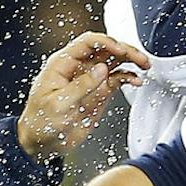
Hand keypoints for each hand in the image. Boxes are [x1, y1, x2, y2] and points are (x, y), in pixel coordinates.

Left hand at [17, 33, 149, 158]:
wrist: (43, 142)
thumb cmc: (40, 122)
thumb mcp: (58, 104)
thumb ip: (81, 85)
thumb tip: (101, 69)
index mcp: (62, 64)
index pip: (87, 43)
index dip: (107, 43)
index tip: (121, 50)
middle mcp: (78, 68)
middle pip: (105, 49)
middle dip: (125, 50)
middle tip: (140, 58)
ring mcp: (90, 79)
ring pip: (115, 61)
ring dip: (131, 60)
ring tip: (144, 65)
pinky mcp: (99, 91)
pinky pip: (118, 78)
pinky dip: (129, 77)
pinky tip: (136, 81)